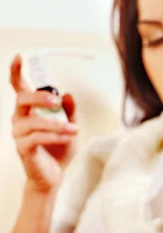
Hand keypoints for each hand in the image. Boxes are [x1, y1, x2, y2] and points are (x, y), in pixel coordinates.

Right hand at [9, 54, 78, 193]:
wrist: (54, 175)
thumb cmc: (59, 148)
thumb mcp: (70, 126)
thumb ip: (69, 111)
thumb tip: (68, 94)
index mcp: (29, 110)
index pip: (19, 88)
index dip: (17, 72)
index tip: (19, 57)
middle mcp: (20, 119)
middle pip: (22, 100)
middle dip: (41, 97)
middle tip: (57, 101)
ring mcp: (19, 134)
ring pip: (34, 121)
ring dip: (57, 124)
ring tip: (74, 129)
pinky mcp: (23, 149)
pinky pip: (37, 138)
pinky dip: (55, 135)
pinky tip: (68, 136)